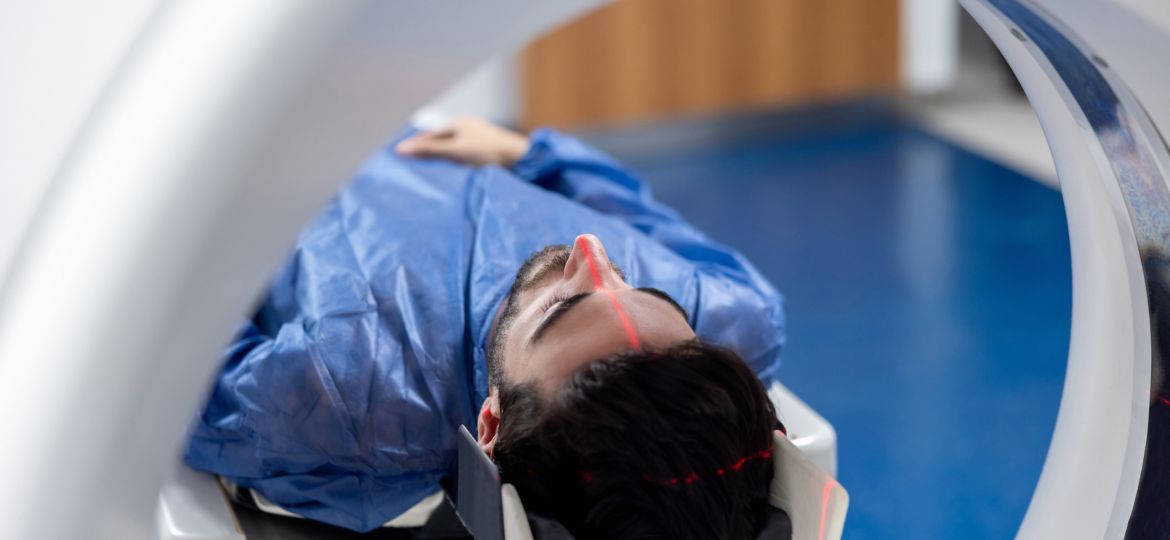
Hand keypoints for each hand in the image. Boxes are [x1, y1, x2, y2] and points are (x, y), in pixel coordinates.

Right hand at [395, 116, 530, 166]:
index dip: (413, 145)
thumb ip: (429, 150)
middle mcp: (466, 128)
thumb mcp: (455, 151)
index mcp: (458, 123)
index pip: (428, 135)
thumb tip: (401, 149)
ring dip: (437, 159)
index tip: (396, 155)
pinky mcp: (483, 152)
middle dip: (424, 152)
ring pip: (449, 149)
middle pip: (438, 141)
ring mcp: (475, 139)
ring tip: (423, 172)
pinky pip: (459, 156)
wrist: (521, 160)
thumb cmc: (488, 152)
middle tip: (407, 166)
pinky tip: (447, 174)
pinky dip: (450, 164)